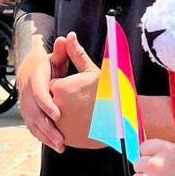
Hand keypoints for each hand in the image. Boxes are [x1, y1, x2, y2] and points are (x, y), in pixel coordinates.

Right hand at [16, 33, 71, 151]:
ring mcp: (26, 106)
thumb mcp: (55, 57)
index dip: (47, 104)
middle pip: (35, 113)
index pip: (38, 93)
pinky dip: (43, 138)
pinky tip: (55, 145)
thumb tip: (67, 37)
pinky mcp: (28, 115)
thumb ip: (62, 51)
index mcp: (35, 79)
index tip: (58, 115)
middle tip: (62, 139)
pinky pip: (34, 128)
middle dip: (48, 128)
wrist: (30, 72)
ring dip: (46, 136)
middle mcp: (28, 94)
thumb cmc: (48, 65)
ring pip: (33, 124)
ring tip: (61, 146)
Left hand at [46, 32, 104, 149]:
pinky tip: (82, 123)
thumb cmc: (110, 93)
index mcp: (60, 88)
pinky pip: (58, 131)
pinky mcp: (65, 139)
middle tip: (83, 100)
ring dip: (63, 113)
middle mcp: (56, 108)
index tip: (79, 87)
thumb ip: (76, 54)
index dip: (65, 85)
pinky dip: (66, 127)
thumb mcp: (93, 71)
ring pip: (53, 117)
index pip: (52, 84)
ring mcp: (60, 126)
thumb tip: (69, 36)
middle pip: (50, 100)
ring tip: (83, 112)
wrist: (124, 120)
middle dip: (62, 99)